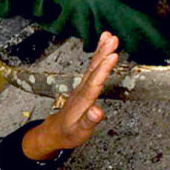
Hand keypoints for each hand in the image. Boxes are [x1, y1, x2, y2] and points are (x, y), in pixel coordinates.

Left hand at [22, 32, 118, 160]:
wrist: (56, 130)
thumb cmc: (69, 132)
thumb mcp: (79, 133)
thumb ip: (88, 122)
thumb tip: (98, 112)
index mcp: (82, 101)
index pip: (94, 83)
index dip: (103, 70)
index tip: (113, 57)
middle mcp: (82, 90)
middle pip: (93, 70)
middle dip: (103, 54)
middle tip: (113, 39)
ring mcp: (82, 85)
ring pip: (92, 65)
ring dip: (101, 50)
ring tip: (110, 36)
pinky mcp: (85, 83)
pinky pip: (92, 66)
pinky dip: (98, 54)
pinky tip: (103, 44)